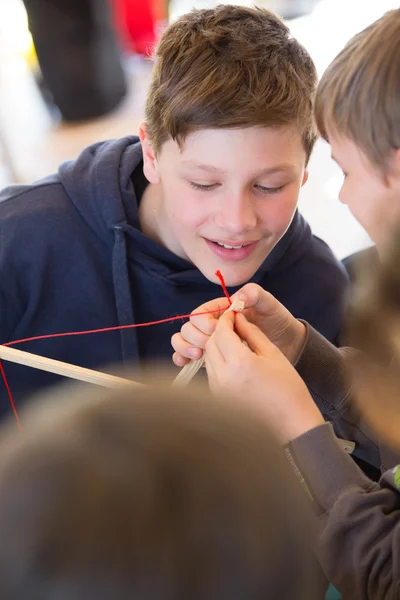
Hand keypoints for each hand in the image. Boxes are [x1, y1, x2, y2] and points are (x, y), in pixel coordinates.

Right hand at [171, 284, 305, 367]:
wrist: (287, 345)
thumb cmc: (277, 321)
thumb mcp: (269, 304)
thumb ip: (255, 295)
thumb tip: (237, 298)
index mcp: (222, 309)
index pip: (200, 313)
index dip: (204, 322)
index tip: (216, 330)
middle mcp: (212, 324)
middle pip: (188, 328)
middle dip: (195, 336)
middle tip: (207, 346)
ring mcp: (210, 342)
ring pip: (183, 341)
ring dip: (184, 347)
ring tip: (198, 355)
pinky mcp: (212, 358)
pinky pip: (188, 356)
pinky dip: (182, 358)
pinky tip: (187, 362)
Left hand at [205, 312, 323, 442]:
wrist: (290, 424)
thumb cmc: (287, 389)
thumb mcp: (272, 354)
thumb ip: (252, 333)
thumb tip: (238, 318)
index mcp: (239, 364)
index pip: (221, 332)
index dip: (226, 319)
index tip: (232, 313)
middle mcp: (223, 377)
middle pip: (210, 344)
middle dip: (220, 331)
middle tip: (234, 326)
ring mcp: (218, 390)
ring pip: (208, 358)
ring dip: (218, 346)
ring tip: (235, 343)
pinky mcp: (217, 398)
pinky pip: (211, 372)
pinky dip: (219, 361)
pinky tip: (234, 361)